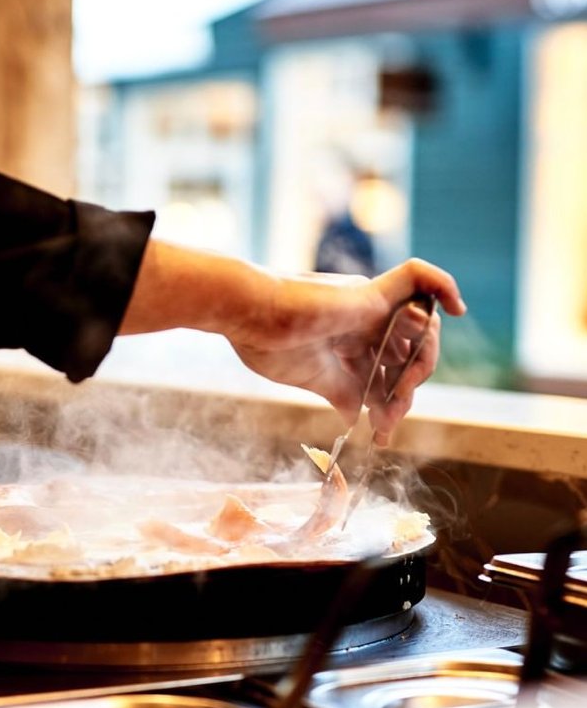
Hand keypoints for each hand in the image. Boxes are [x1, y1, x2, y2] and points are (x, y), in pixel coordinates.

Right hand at [121, 243, 466, 444]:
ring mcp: (369, 306)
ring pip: (421, 329)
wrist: (248, 316)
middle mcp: (363, 321)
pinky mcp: (373, 291)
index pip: (385, 371)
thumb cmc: (267, 343)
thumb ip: (341, 392)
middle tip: (390, 419)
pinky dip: (445, 284)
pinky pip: (420, 276)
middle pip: (407, 355)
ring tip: (401, 393)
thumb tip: (357, 419)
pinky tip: (458, 306)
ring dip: (420, 365)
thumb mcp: (314, 378)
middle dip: (405, 392)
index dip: (391, 403)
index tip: (381, 432)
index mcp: (346, 340)